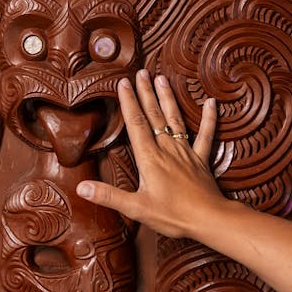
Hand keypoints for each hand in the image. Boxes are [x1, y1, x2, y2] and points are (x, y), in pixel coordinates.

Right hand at [76, 69, 225, 237]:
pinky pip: (206, 135)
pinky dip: (209, 118)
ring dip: (168, 98)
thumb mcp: (136, 208)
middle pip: (154, 116)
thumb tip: (81, 188)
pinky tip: (210, 102)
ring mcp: (186, 152)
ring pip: (175, 119)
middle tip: (141, 72)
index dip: (129, 103)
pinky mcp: (201, 160)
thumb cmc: (172, 215)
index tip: (123, 83)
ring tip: (162, 79)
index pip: (136, 124)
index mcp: (150, 158)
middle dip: (146, 93)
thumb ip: (108, 196)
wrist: (208, 219)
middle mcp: (167, 149)